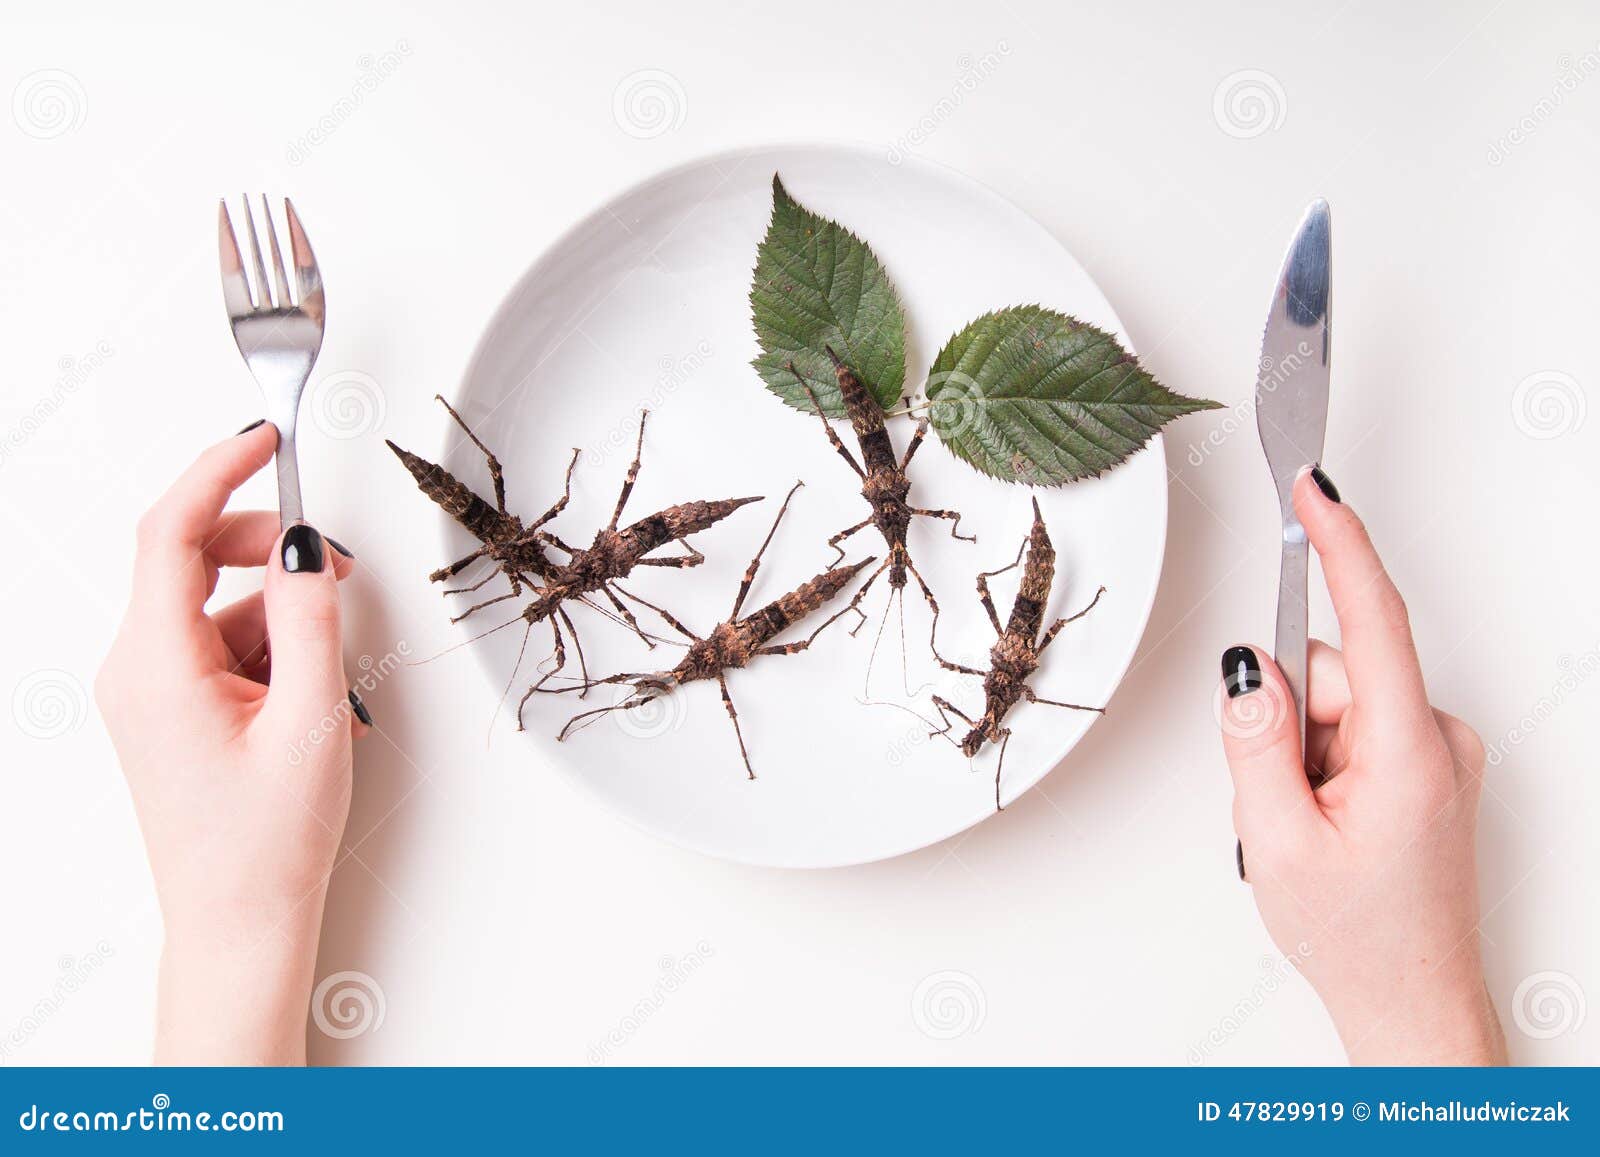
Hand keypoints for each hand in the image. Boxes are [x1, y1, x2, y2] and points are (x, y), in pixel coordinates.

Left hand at [95, 422, 366, 1063]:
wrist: (238, 922)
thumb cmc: (265, 843)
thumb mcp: (310, 718)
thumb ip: (311, 618)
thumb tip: (305, 546)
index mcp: (156, 665)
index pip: (170, 531)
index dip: (217, 471)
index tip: (261, 439)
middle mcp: (137, 669)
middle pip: (189, 557)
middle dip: (263, 546)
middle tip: (332, 567)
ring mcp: (150, 690)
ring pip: (214, 602)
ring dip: (277, 608)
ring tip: (328, 666)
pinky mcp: (171, 708)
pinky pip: (220, 642)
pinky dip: (269, 645)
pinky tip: (309, 692)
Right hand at [1218, 466, 1505, 1065]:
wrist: (1412, 1004)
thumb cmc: (1360, 938)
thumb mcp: (1279, 840)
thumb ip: (1255, 741)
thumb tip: (1248, 667)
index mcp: (1408, 752)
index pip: (1373, 620)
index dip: (1342, 543)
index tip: (1315, 488)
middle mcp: (1437, 741)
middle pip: (1332, 670)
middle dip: (1284, 718)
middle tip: (1276, 798)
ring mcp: (1436, 756)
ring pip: (1334, 703)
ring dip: (1299, 750)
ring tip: (1304, 824)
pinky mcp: (1426, 769)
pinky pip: (1351, 729)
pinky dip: (1320, 762)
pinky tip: (1324, 820)